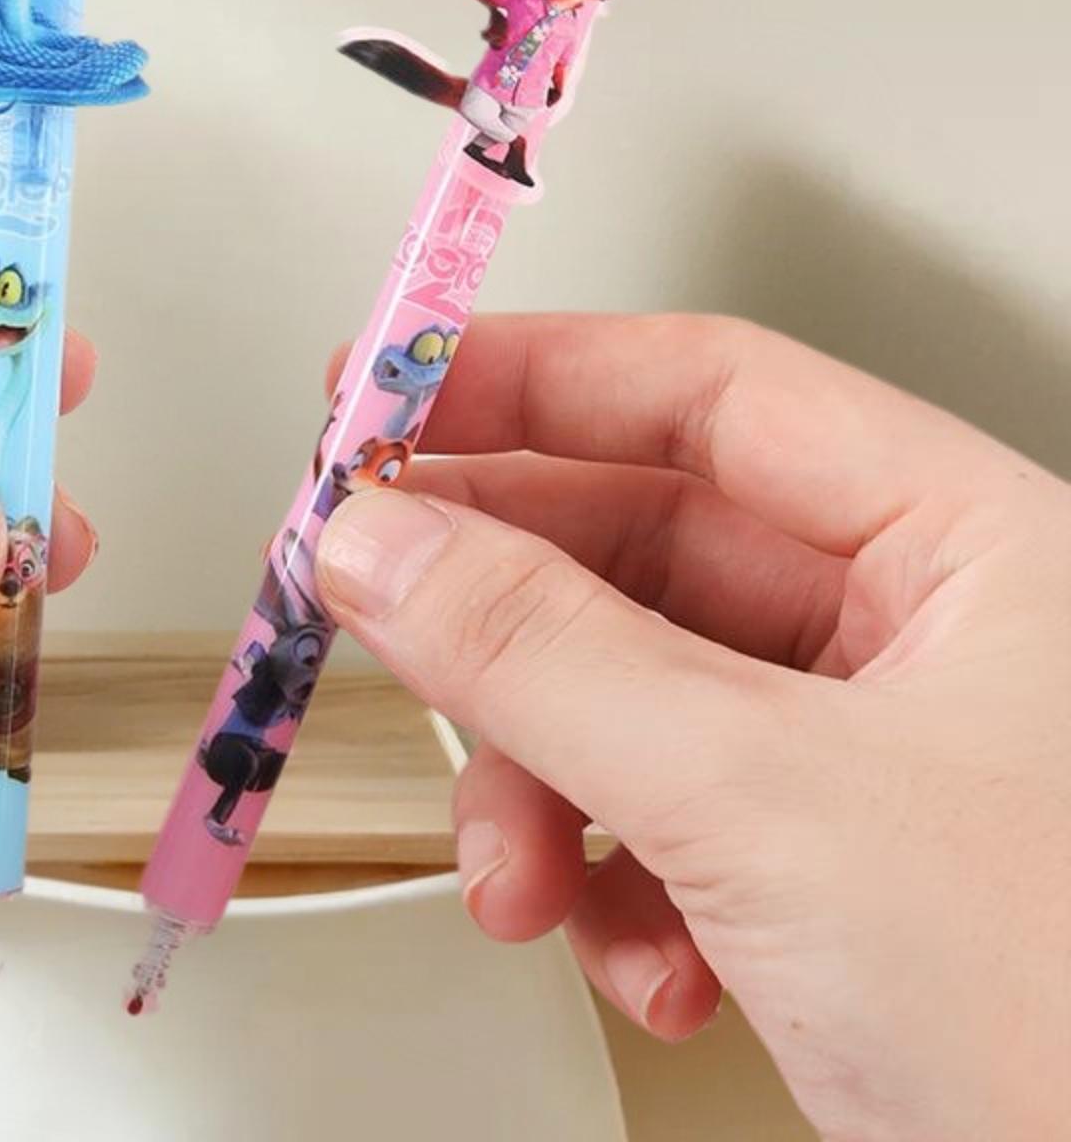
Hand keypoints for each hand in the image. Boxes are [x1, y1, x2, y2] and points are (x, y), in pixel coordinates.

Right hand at [314, 315, 1069, 1141]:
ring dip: (542, 789)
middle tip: (374, 602)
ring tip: (523, 881)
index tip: (392, 389)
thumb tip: (383, 544)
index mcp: (965, 548)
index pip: (708, 393)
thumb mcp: (765, 802)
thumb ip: (545, 653)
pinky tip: (640, 964)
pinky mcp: (827, 867)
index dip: (534, 376)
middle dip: (503, 622)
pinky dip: (613, 886)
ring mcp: (869, 756)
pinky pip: (661, 817)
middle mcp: (918, 635)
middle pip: (643, 554)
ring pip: (628, 700)